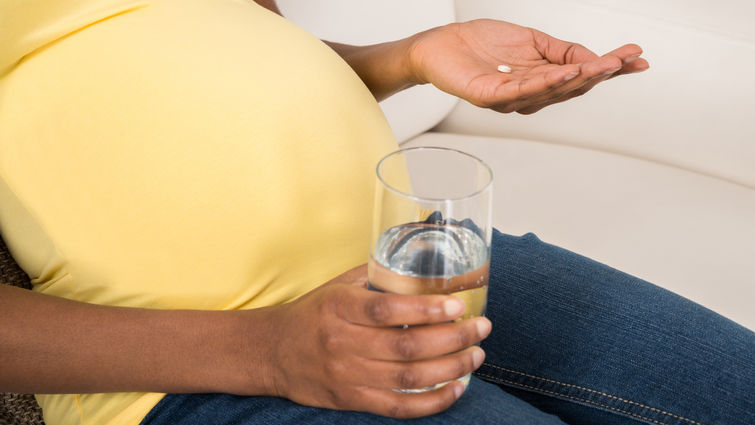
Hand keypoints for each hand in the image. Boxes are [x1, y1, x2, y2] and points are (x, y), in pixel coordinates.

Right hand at [257, 265, 491, 418]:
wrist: (271, 352)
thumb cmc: (311, 314)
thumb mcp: (337, 286)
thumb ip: (377, 277)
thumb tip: (423, 262)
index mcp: (339, 307)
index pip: (388, 308)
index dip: (427, 308)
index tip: (458, 305)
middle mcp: (342, 342)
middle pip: (407, 345)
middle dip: (453, 338)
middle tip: (481, 329)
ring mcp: (346, 375)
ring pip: (408, 377)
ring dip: (451, 368)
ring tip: (476, 356)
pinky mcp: (350, 400)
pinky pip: (398, 407)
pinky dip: (432, 401)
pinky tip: (456, 388)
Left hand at [407, 19, 648, 113]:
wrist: (442, 44)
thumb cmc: (481, 43)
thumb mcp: (533, 40)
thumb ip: (563, 51)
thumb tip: (595, 60)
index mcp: (540, 81)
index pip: (580, 77)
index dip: (609, 70)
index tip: (638, 59)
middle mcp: (528, 95)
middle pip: (571, 87)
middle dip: (602, 73)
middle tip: (626, 60)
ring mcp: (510, 99)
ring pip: (551, 91)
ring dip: (580, 78)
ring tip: (604, 66)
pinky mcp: (490, 96)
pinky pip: (522, 91)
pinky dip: (545, 83)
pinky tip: (565, 73)